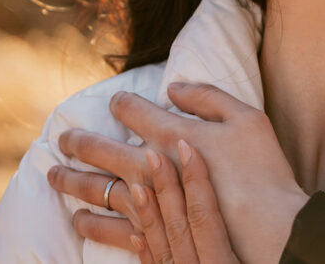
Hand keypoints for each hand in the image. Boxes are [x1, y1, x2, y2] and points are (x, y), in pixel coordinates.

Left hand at [50, 82, 307, 263]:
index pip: (136, 113)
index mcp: (173, 135)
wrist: (270, 225)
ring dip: (75, 182)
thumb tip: (173, 89)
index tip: (114, 103)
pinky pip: (114, 229)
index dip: (122, 105)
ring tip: (55, 176)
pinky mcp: (156, 235)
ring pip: (101, 190)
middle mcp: (153, 168)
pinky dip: (93, 223)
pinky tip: (79, 219)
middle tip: (63, 139)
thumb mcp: (248, 118)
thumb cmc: (263, 169)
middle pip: (105, 152)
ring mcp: (151, 204)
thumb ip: (209, 97)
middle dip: (81, 143)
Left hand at [130, 141, 240, 263]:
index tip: (187, 146)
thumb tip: (263, 213)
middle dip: (164, 186)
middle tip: (151, 152)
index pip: (204, 213)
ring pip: (157, 242)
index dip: (196, 179)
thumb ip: (246, 230)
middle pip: (176, 222)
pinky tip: (135, 234)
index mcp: (220, 259)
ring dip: (144, 213)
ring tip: (136, 184)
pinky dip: (144, 248)